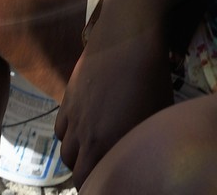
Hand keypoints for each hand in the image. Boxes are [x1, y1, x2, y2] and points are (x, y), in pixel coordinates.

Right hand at [54, 28, 174, 186]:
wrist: (127, 36)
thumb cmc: (152, 77)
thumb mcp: (155, 117)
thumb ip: (140, 143)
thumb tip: (139, 158)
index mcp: (109, 145)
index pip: (91, 181)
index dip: (98, 185)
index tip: (110, 181)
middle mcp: (86, 135)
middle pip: (75, 170)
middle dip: (87, 176)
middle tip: (102, 171)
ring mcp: (74, 116)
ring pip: (66, 150)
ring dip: (77, 157)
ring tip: (92, 152)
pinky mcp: (68, 98)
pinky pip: (60, 129)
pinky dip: (68, 136)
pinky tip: (82, 130)